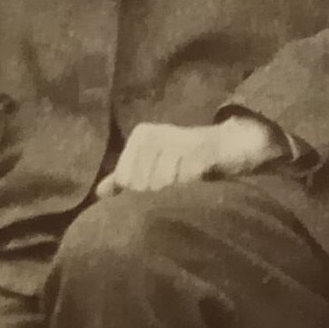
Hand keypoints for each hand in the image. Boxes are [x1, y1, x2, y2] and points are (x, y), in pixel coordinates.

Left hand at [95, 114, 283, 197]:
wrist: (229, 144)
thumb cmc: (184, 158)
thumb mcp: (152, 165)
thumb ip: (126, 178)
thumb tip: (99, 193)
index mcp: (141, 135)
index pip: (125, 179)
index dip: (138, 194)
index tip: (154, 192)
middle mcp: (157, 132)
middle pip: (143, 183)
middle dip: (156, 195)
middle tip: (172, 192)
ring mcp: (180, 138)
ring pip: (163, 182)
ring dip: (175, 192)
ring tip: (184, 189)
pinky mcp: (204, 148)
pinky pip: (188, 177)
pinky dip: (192, 186)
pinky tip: (197, 183)